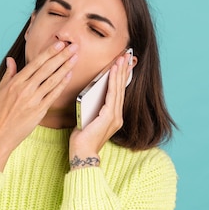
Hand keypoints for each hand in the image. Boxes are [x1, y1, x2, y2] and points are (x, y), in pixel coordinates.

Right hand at [0, 41, 77, 170]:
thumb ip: (8, 74)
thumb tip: (11, 60)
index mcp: (15, 82)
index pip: (36, 63)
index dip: (49, 52)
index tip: (59, 43)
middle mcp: (25, 89)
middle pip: (47, 68)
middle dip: (62, 55)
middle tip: (73, 46)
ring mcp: (33, 100)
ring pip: (53, 80)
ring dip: (66, 67)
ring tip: (75, 58)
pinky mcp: (39, 111)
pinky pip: (53, 95)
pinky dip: (62, 84)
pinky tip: (69, 76)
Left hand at [69, 51, 131, 168]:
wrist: (82, 154)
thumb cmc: (82, 139)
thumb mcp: (88, 119)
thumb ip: (92, 107)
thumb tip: (91, 94)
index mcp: (113, 117)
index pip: (118, 93)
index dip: (122, 77)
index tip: (123, 64)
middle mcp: (117, 116)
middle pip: (121, 89)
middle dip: (123, 71)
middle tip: (126, 55)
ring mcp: (115, 117)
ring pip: (118, 90)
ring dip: (119, 73)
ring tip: (121, 59)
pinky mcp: (109, 117)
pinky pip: (112, 95)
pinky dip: (113, 82)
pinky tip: (113, 71)